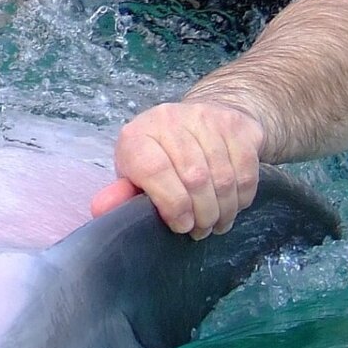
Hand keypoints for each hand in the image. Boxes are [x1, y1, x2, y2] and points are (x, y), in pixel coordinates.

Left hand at [89, 101, 264, 238]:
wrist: (205, 116)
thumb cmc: (163, 156)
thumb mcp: (136, 173)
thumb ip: (121, 194)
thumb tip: (100, 211)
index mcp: (137, 136)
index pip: (155, 172)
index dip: (172, 206)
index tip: (181, 227)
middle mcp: (169, 119)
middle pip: (194, 178)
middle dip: (202, 215)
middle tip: (201, 231)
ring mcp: (207, 117)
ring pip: (223, 177)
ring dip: (224, 210)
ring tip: (218, 223)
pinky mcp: (237, 124)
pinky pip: (246, 171)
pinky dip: (242, 197)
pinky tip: (234, 205)